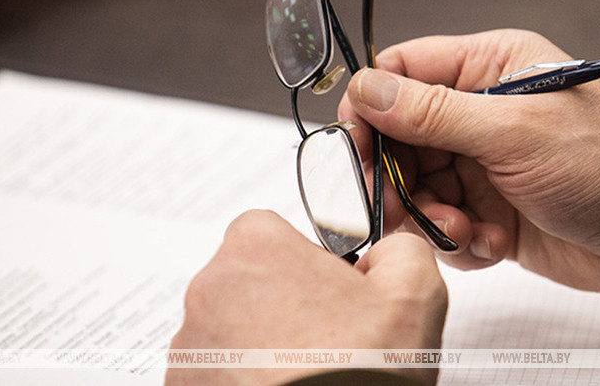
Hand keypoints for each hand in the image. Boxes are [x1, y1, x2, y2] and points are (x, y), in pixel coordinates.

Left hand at [165, 210, 447, 385]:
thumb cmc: (360, 371)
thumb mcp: (414, 293)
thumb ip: (401, 249)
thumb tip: (388, 252)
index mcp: (256, 248)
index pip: (271, 229)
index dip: (305, 258)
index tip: (329, 289)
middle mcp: (210, 289)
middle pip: (250, 279)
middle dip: (283, 301)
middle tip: (326, 337)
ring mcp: (191, 343)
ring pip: (231, 327)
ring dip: (261, 342)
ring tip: (307, 370)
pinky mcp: (185, 384)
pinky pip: (216, 369)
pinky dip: (243, 377)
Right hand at [339, 29, 599, 299]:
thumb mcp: (515, 130)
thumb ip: (434, 112)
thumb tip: (366, 89)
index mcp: (488, 70)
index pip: (402, 73)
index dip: (370, 106)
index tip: (354, 143)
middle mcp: (479, 115)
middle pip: (399, 138)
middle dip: (397, 176)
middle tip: (401, 204)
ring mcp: (484, 165)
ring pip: (417, 188)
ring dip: (431, 215)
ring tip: (466, 229)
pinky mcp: (492, 211)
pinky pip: (445, 226)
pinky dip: (460, 241)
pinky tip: (496, 243)